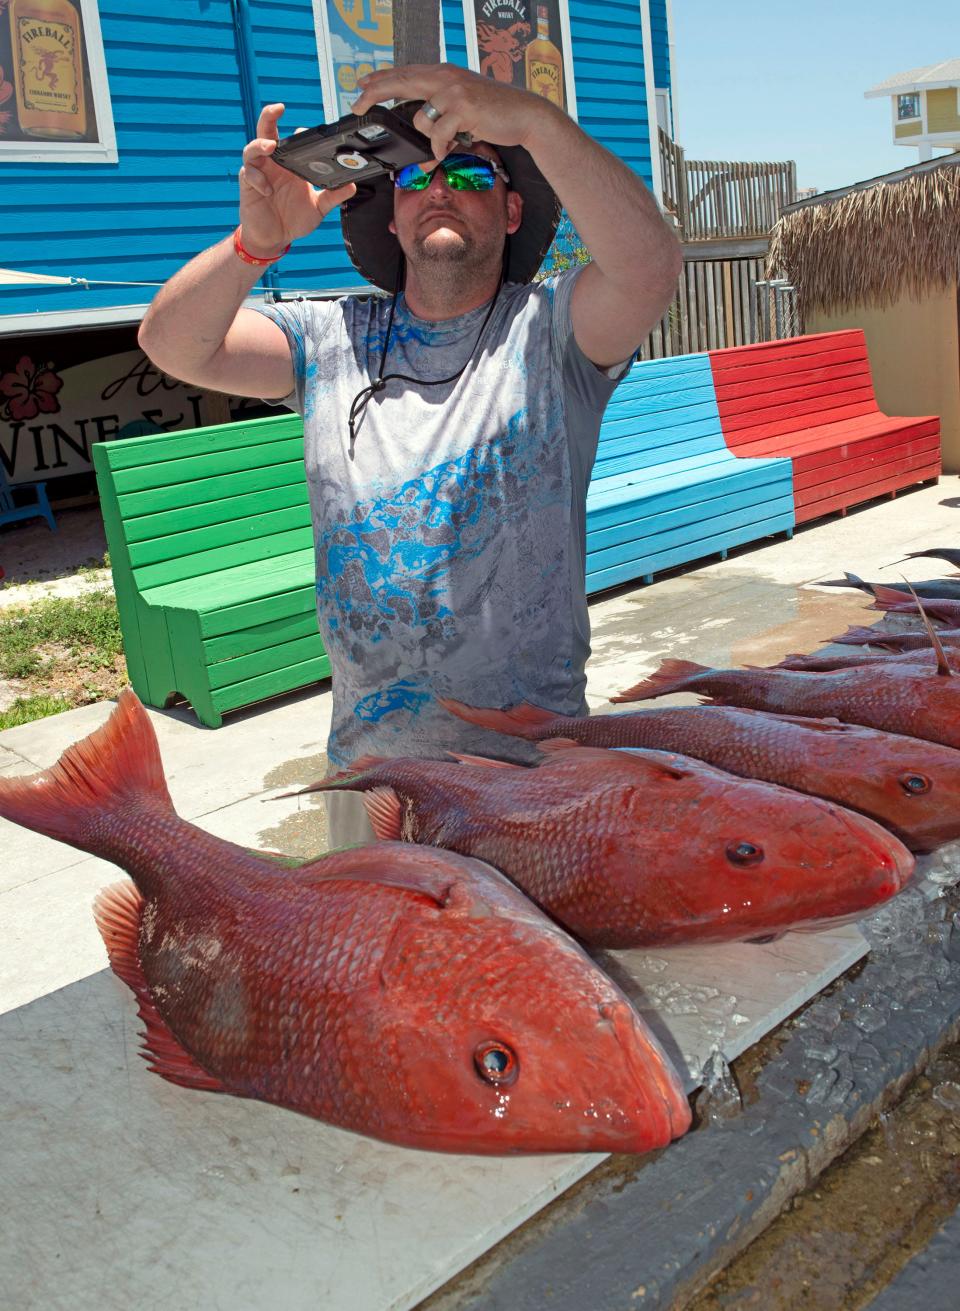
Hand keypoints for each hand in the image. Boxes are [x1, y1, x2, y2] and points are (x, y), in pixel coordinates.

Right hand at [239, 103, 356, 256]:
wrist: (274, 238)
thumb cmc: (292, 220)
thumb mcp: (317, 208)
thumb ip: (332, 196)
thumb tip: (351, 186)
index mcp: (290, 165)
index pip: (292, 140)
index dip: (298, 134)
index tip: (307, 132)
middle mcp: (273, 164)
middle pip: (266, 132)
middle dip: (269, 116)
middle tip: (278, 108)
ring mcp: (259, 172)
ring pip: (252, 148)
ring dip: (260, 144)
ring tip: (270, 146)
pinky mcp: (248, 185)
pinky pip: (248, 174)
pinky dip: (257, 178)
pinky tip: (268, 189)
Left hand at [351, 63, 554, 160]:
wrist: (525, 115)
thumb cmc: (495, 113)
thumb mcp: (464, 107)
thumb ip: (442, 114)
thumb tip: (424, 137)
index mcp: (444, 74)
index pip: (406, 73)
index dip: (382, 78)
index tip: (361, 84)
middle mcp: (446, 77)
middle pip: (401, 82)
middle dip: (375, 93)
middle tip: (356, 103)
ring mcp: (453, 91)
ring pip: (421, 120)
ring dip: (431, 140)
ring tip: (449, 143)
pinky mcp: (462, 108)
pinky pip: (438, 136)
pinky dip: (441, 148)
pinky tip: (452, 147)